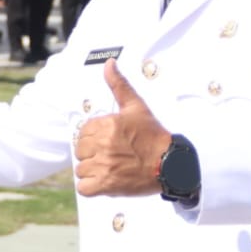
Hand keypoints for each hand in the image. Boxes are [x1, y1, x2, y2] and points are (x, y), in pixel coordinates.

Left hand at [72, 60, 169, 196]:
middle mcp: (103, 144)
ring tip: (110, 168)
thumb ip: (119, 85)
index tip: (109, 141)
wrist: (170, 164)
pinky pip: (83, 188)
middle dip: (92, 154)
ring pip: (81, 169)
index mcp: (107, 124)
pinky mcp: (106, 185)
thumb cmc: (153, 136)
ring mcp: (104, 166)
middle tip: (111, 156)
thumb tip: (109, 63)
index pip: (83, 132)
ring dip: (92, 171)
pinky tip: (104, 181)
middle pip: (80, 150)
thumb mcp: (136, 107)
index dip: (94, 138)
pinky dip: (91, 187)